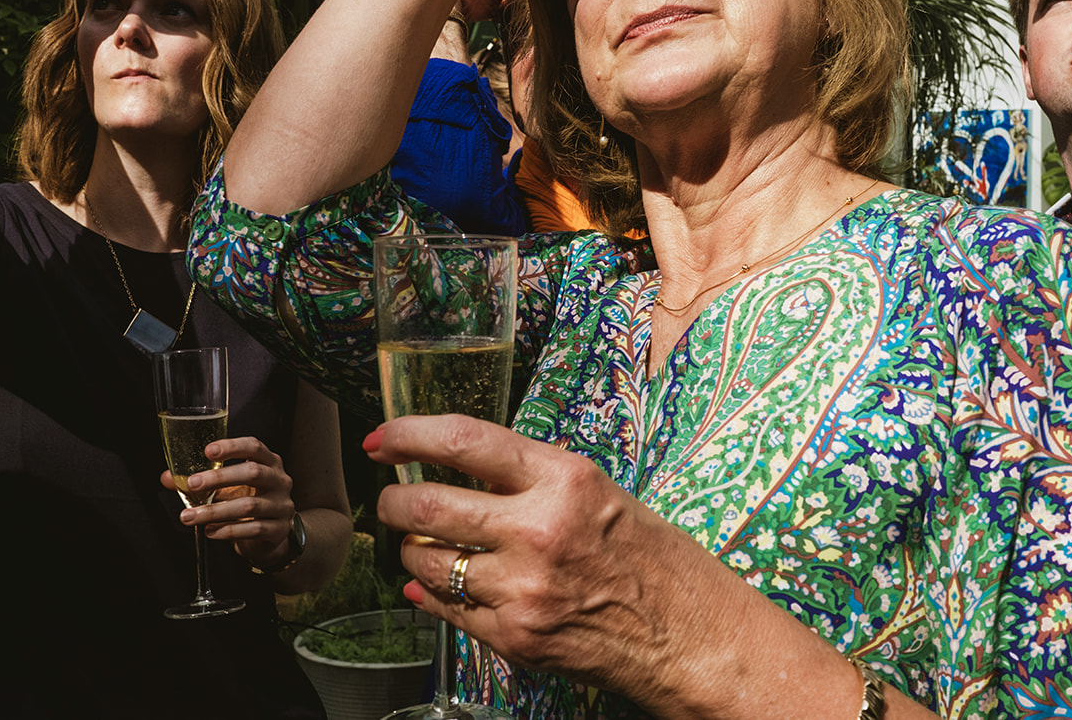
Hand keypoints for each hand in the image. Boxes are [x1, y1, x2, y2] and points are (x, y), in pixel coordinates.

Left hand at [164, 434, 297, 569]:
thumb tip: (167, 478)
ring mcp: (282, 505)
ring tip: (190, 516)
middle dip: (219, 478)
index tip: (208, 451)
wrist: (272, 534)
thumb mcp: (227, 488)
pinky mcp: (279, 529)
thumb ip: (201, 481)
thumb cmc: (248, 501)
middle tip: (192, 484)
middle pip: (253, 473)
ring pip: (249, 506)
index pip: (254, 447)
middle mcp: (279, 480)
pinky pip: (253, 529)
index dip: (232, 447)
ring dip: (215, 511)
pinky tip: (210, 531)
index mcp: (268, 462)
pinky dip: (228, 531)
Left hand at [365, 415, 761, 708]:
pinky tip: (440, 582)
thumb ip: (529, 480)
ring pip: (428, 561)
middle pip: (427, 506)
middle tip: (391, 498)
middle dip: (393, 500)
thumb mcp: (597, 492)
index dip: (409, 435)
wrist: (689, 634)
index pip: (464, 441)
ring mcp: (524, 589)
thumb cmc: (649, 557)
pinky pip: (446, 608)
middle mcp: (540, 530)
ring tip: (425, 544)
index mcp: (564, 480)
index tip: (382, 438)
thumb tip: (454, 470)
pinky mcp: (515, 637)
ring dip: (412, 550)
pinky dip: (433, 591)